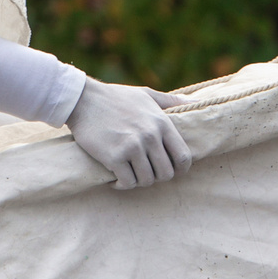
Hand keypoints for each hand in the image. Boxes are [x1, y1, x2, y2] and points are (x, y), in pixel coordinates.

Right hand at [65, 80, 193, 189]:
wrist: (83, 100)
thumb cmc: (115, 97)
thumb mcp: (146, 94)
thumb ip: (171, 101)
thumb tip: (194, 102)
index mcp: (161, 123)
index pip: (183, 157)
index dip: (180, 169)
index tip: (170, 170)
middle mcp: (150, 136)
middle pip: (166, 173)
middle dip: (157, 177)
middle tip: (145, 172)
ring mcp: (132, 147)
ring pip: (147, 180)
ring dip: (138, 181)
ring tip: (130, 175)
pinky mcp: (114, 157)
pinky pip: (127, 182)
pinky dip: (122, 185)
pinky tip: (116, 179)